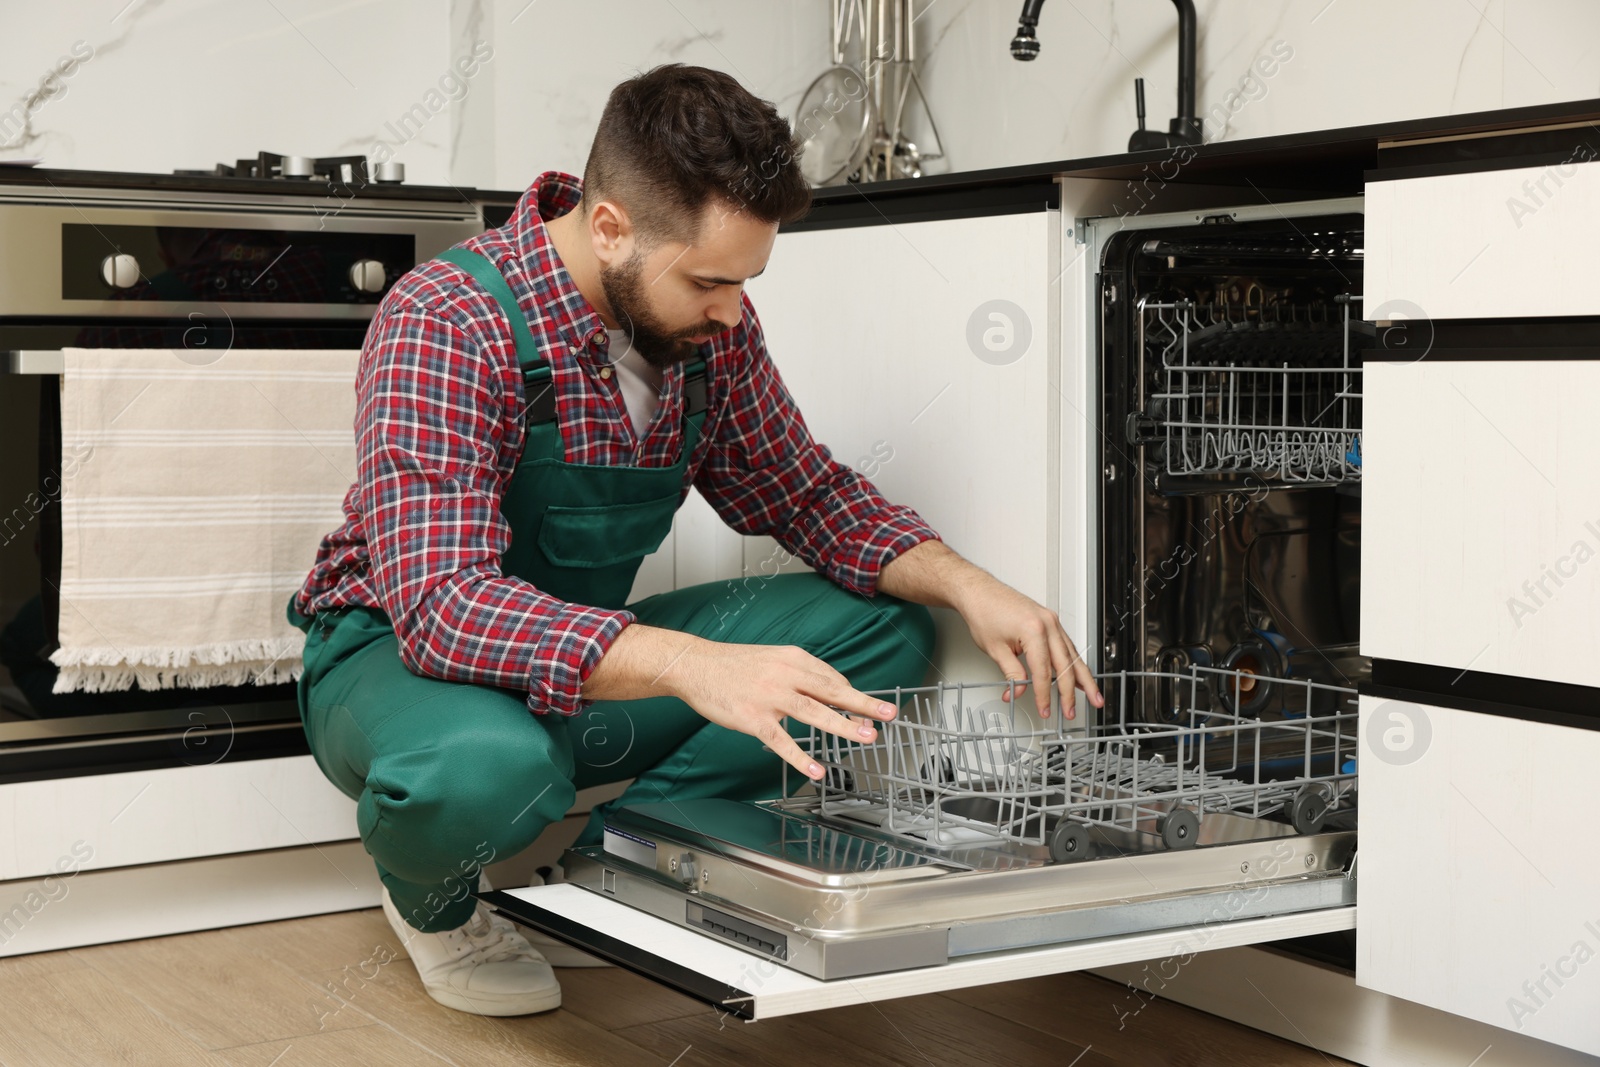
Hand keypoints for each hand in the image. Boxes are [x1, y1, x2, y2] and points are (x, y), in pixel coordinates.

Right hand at [662, 642, 898, 778]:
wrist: (695, 665)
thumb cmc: (734, 664)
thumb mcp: (772, 658)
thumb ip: (799, 672)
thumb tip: (827, 687)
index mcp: (793, 658)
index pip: (831, 678)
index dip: (852, 695)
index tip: (869, 708)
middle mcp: (786, 675)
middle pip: (832, 690)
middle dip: (863, 704)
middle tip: (888, 714)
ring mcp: (770, 697)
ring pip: (814, 712)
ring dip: (843, 725)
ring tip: (867, 736)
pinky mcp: (753, 718)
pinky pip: (781, 740)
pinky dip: (800, 756)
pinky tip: (817, 769)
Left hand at [954, 577, 1103, 719]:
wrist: (979, 591)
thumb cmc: (984, 612)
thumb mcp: (995, 650)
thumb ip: (1012, 674)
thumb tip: (1019, 690)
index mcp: (1034, 631)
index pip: (1044, 672)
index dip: (1045, 695)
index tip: (1045, 709)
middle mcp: (1048, 624)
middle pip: (1066, 665)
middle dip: (1071, 692)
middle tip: (1072, 711)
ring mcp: (1052, 621)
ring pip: (1073, 655)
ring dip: (1082, 678)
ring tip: (1092, 696)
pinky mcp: (1050, 621)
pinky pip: (1067, 645)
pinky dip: (1074, 662)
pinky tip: (1078, 675)